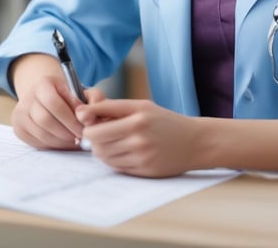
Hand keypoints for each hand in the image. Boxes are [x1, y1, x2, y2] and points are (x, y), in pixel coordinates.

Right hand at [11, 74, 104, 149]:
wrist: (46, 98)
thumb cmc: (69, 97)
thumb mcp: (82, 91)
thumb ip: (94, 99)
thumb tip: (88, 118)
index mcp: (43, 83)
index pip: (54, 104)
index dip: (71, 120)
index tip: (84, 129)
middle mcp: (27, 97)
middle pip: (46, 120)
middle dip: (67, 132)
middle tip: (80, 138)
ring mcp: (20, 113)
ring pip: (41, 134)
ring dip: (61, 141)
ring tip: (74, 140)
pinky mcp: (19, 128)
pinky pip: (37, 142)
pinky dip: (53, 145)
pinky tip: (63, 141)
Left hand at [76, 98, 202, 176]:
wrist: (194, 142)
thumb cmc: (164, 120)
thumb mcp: (141, 106)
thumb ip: (112, 108)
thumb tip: (83, 113)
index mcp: (136, 119)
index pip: (96, 126)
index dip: (87, 124)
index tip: (87, 120)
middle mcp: (138, 139)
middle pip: (96, 143)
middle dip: (92, 137)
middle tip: (98, 132)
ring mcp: (142, 157)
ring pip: (104, 156)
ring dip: (101, 149)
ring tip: (111, 141)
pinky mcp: (144, 171)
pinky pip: (117, 167)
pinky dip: (113, 159)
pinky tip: (122, 151)